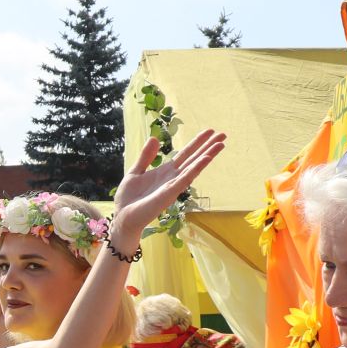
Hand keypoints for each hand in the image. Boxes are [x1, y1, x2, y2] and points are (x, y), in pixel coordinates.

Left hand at [110, 130, 227, 246]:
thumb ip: (146, 156)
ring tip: (221, 143)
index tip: (209, 131)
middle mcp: (173, 177)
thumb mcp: (136, 171)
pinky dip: (196, 167)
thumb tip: (154, 138)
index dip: (197, 143)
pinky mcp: (170, 193)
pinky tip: (206, 158)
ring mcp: (173, 185)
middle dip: (208, 146)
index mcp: (166, 171)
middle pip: (194, 158)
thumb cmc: (129, 198)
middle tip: (223, 134)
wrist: (123, 216)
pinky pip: (185, 178)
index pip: (185, 154)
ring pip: (194, 167)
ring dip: (208, 155)